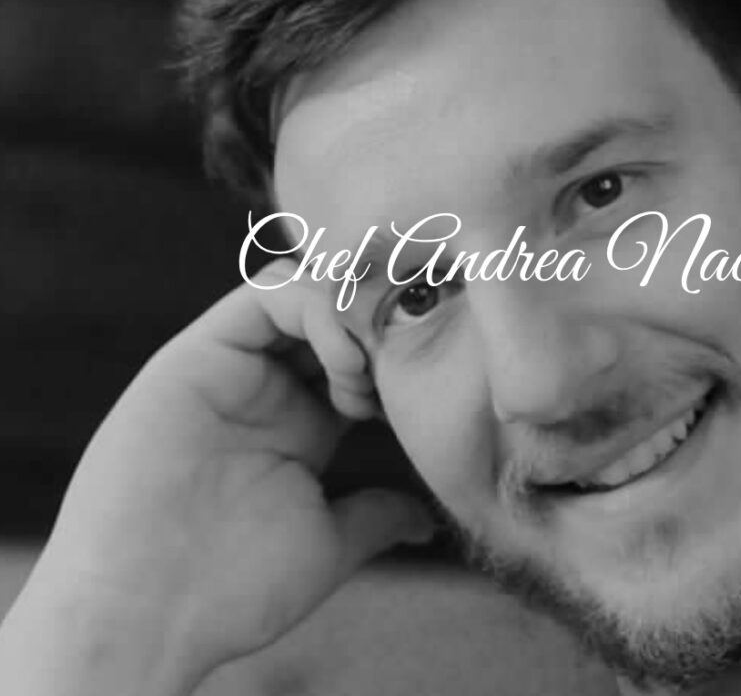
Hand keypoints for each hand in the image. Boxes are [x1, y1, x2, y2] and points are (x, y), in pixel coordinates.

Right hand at [2, 259, 433, 694]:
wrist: (147, 613)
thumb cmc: (236, 588)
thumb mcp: (327, 544)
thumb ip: (375, 516)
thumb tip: (427, 522)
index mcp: (304, 427)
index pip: (363, 361)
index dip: (400, 363)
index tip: (425, 393)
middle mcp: (270, 390)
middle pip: (337, 322)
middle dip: (379, 331)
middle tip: (402, 368)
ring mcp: (236, 368)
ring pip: (307, 297)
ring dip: (351, 319)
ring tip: (364, 375)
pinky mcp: (199, 353)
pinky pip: (265, 293)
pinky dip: (316, 306)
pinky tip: (342, 361)